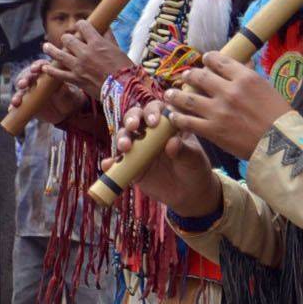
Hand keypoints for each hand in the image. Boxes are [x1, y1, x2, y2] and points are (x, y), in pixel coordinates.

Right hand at [11, 58, 85, 125]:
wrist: (66, 112)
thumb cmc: (68, 98)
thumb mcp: (69, 94)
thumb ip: (64, 91)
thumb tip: (62, 87)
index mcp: (47, 73)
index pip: (40, 66)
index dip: (37, 66)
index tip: (35, 69)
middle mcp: (36, 81)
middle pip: (27, 77)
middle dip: (24, 80)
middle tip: (23, 84)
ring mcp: (30, 92)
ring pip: (21, 91)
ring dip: (17, 95)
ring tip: (16, 101)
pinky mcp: (26, 103)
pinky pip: (19, 104)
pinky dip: (14, 106)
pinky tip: (12, 109)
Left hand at [45, 22, 129, 92]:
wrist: (123, 89)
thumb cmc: (124, 69)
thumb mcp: (118, 49)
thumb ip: (109, 37)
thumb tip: (105, 26)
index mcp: (97, 42)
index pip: (83, 26)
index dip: (80, 24)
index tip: (80, 26)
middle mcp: (85, 52)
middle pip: (68, 38)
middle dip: (67, 37)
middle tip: (67, 40)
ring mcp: (79, 66)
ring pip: (58, 54)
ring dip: (50, 49)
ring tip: (45, 46)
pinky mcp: (76, 79)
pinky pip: (58, 74)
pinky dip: (50, 70)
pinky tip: (45, 67)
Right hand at [111, 101, 220, 217]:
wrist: (189, 194)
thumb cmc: (194, 169)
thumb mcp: (193, 159)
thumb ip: (183, 151)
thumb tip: (172, 143)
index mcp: (168, 124)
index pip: (158, 109)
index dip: (153, 111)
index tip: (154, 122)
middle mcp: (151, 132)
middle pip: (136, 117)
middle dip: (132, 119)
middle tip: (133, 127)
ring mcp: (139, 147)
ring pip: (125, 136)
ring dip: (122, 138)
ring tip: (125, 147)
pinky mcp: (131, 165)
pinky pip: (117, 162)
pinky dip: (110, 162)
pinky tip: (108, 165)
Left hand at [167, 52, 285, 160]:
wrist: (281, 144)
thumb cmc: (279, 117)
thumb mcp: (267, 88)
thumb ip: (249, 76)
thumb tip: (243, 62)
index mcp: (245, 77)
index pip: (218, 61)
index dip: (208, 59)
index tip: (205, 61)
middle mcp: (229, 91)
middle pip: (200, 76)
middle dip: (190, 75)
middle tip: (186, 76)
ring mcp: (219, 111)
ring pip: (188, 97)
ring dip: (176, 94)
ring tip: (170, 94)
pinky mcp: (212, 130)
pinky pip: (187, 121)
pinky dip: (177, 117)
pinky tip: (173, 115)